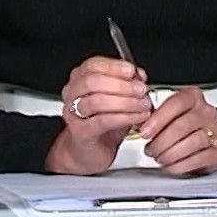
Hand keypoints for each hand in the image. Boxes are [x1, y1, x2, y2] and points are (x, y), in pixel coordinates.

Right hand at [45, 55, 150, 174]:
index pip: (93, 65)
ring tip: (143, 105)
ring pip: (97, 101)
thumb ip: (128, 83)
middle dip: (122, 85)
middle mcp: (73, 94)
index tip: (133, 71)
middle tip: (141, 90)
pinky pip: (103, 121)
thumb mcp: (119, 99)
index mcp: (80, 80)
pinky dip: (125, 117)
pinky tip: (138, 117)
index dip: (114, 66)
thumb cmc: (104, 123)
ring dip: (126, 102)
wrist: (90, 151)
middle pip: (93, 82)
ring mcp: (74, 113)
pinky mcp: (81, 132)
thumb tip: (139, 75)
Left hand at [139, 87, 216, 175]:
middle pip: (183, 125)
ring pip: (193, 142)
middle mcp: (206, 112)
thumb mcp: (171, 115)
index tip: (145, 132)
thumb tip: (137, 122)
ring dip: (171, 154)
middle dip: (161, 141)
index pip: (177, 103)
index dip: (158, 119)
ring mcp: (216, 131)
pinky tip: (172, 166)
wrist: (215, 139)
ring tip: (160, 158)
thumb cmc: (187, 126)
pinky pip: (200, 158)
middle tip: (151, 150)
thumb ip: (156, 116)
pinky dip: (181, 165)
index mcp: (193, 98)